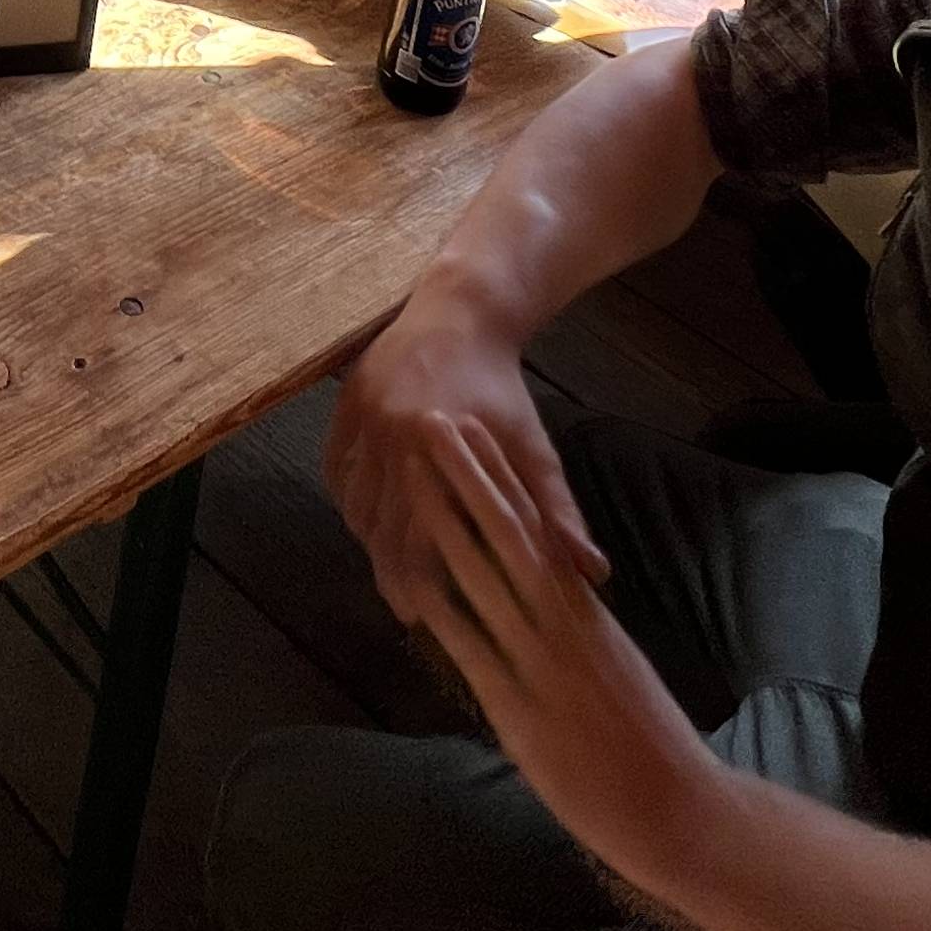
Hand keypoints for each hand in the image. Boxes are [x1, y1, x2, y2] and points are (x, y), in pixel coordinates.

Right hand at [326, 288, 592, 632]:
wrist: (461, 313)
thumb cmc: (503, 389)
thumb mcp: (535, 448)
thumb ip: (557, 512)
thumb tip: (594, 572)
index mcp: (433, 449)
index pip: (413, 536)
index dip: (414, 582)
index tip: (421, 616)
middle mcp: (388, 436)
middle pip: (376, 526)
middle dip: (388, 570)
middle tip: (404, 605)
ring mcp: (361, 418)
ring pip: (352, 501)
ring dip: (368, 536)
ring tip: (389, 564)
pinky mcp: (346, 405)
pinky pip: (336, 467)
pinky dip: (349, 498)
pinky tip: (368, 517)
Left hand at [406, 413, 723, 896]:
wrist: (681, 810)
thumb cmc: (653, 753)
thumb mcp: (616, 678)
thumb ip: (582, 642)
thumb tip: (557, 616)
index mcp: (590, 618)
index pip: (542, 533)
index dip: (507, 483)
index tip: (481, 436)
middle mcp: (566, 627)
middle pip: (512, 535)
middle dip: (473, 476)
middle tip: (440, 421)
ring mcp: (542, 663)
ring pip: (487, 574)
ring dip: (447, 519)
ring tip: (417, 472)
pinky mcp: (521, 708)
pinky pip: (473, 648)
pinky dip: (441, 608)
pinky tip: (407, 576)